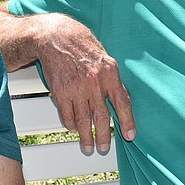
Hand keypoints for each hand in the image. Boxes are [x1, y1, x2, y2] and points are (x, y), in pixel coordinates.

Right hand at [35, 16, 135, 153]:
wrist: (55, 36)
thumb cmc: (80, 44)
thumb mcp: (103, 57)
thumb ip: (110, 78)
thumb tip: (118, 100)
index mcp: (110, 72)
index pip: (122, 102)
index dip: (127, 121)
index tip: (129, 135)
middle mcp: (95, 82)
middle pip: (102, 117)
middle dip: (104, 137)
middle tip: (104, 147)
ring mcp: (77, 88)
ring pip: (84, 121)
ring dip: (86, 137)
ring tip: (88, 146)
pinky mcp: (61, 91)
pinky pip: (68, 115)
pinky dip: (71, 125)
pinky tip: (74, 128)